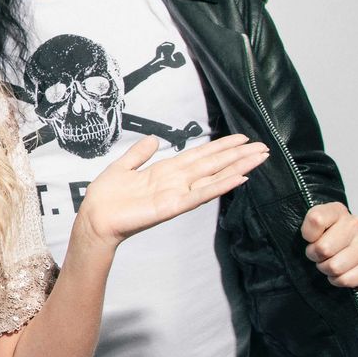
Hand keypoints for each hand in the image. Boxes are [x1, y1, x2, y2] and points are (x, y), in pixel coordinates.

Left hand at [76, 134, 266, 248]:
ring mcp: (177, 194)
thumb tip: (155, 139)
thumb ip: (140, 154)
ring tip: (258, 158)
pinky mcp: (172, 206)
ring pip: (213, 177)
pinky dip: (219, 187)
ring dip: (237, 167)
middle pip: (213, 165)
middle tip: (262, 147)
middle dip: (237, 155)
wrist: (95, 218)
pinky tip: (238, 179)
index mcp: (166, 171)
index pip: (200, 156)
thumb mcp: (123, 166)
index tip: (241, 139)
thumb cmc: (107, 198)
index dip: (221, 147)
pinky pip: (200, 195)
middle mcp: (176, 182)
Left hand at [301, 202, 357, 292]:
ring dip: (329, 271)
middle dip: (317, 258)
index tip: (311, 239)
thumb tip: (314, 245)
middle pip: (324, 248)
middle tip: (321, 256)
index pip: (316, 220)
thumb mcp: (310, 229)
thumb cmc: (325, 240)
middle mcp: (356, 224)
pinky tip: (343, 274)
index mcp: (337, 210)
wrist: (344, 254)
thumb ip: (307, 230)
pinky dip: (340, 281)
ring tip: (332, 264)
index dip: (308, 236)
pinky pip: (348, 279)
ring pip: (335, 266)